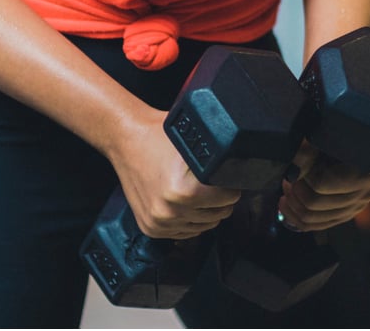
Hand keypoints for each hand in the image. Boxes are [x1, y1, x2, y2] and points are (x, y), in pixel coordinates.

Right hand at [107, 106, 240, 238]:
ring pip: (204, 226)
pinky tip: (188, 204)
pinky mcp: (150, 228)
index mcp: (184, 191)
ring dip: (206, 212)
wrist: (126, 140)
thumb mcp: (195, 142)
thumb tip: (243, 163)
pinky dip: (190, 221)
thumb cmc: (159, 137)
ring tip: (200, 192)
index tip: (228, 178)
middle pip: (218, 214)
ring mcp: (159, 222)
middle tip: (215, 184)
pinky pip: (185, 233)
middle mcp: (170, 211)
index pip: (229, 197)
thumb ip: (218, 157)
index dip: (232, 185)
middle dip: (221, 200)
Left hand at [277, 142, 369, 231]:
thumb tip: (292, 171)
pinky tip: (287, 205)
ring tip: (286, 191)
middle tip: (286, 180)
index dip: (302, 176)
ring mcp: (356, 208)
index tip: (294, 167)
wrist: (363, 144)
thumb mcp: (328, 138)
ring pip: (314, 219)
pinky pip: (318, 225)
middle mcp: (364, 194)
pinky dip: (297, 218)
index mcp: (364, 172)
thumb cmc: (346, 137)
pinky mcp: (346, 215)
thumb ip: (308, 152)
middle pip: (316, 204)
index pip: (322, 184)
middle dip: (294, 192)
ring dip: (293, 205)